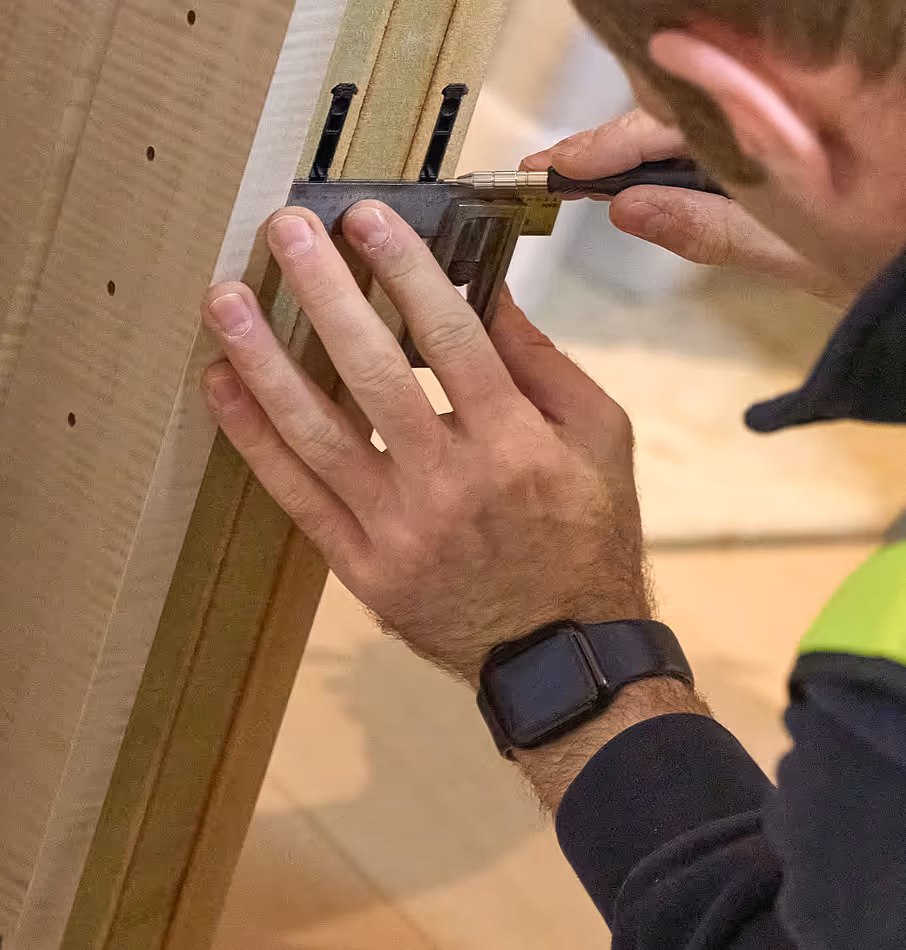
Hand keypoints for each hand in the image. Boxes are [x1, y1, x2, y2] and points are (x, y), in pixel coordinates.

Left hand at [201, 202, 650, 687]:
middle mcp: (450, 483)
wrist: (562, 650)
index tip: (367, 218)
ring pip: (317, 432)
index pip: (452, 337)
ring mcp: (398, 530)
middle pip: (373, 373)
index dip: (405, 269)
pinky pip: (298, 497)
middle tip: (287, 230)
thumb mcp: (599, 439)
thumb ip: (543, 363)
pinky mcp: (363, 566)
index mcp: (516, 444)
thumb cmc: (590, 536)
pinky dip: (255, 439)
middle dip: (325, 291)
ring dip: (265, 360)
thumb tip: (487, 291)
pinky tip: (222, 386)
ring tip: (226, 300)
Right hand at [522, 110, 851, 306]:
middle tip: (553, 172)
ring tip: (586, 174)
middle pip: (675, 100)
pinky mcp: (787, 127)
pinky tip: (649, 175)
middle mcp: (780, 95)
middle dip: (612, 140)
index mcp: (780, 115)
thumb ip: (705, 223)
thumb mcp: (789, 249)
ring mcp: (782, 106)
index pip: (668, 117)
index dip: (603, 143)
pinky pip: (720, 128)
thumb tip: (623, 207)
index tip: (551, 168)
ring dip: (640, 144)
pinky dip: (679, 152)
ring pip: (694, 111)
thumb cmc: (888, 251)